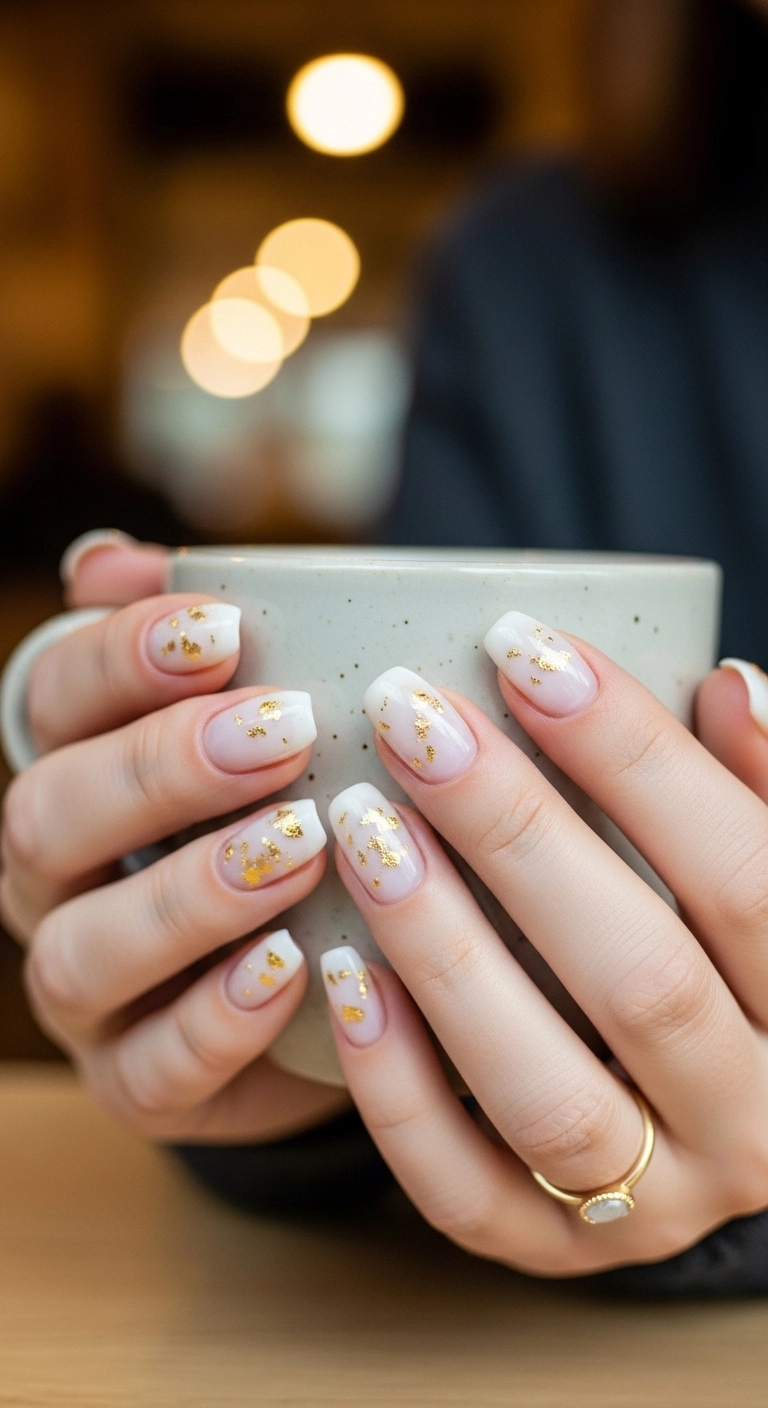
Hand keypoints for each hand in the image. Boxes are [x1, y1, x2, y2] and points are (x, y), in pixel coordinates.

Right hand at [1, 535, 348, 1141]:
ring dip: (189, 896)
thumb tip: (105, 559)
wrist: (336, 965)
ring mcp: (88, 991)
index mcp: (74, 769)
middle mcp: (54, 880)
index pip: (55, 697)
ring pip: (83, 951)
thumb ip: (196, 638)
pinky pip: (154, 1069)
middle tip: (283, 735)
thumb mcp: (267, 718)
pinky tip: (293, 966)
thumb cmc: (295, 807)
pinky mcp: (140, 1082)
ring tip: (301, 847)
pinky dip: (218, 1018)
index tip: (226, 628)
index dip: (125, 656)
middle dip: (160, 770)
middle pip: (50, 816)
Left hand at [320, 613, 767, 1275]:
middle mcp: (757, 1122)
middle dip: (516, 834)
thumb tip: (729, 684)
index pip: (745, 874)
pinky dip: (396, 1086)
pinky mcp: (552, 1247)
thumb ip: (758, 789)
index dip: (636, 754)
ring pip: (546, 1096)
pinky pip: (462, 1190)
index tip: (523, 647)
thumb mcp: (765, 862)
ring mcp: (656, 1202)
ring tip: (362, 828)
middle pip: (641, 980)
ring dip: (446, 953)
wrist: (719, 1112)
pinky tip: (341, 971)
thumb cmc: (731, 952)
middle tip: (410, 716)